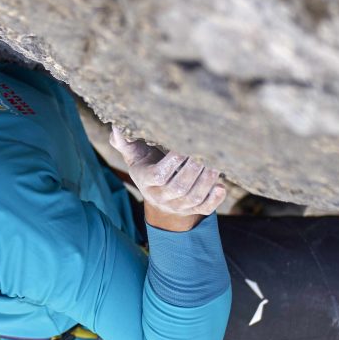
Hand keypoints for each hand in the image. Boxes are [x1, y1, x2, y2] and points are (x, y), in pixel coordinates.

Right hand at [110, 126, 232, 229]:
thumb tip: (116, 127)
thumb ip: (126, 142)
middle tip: (206, 151)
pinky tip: (222, 186)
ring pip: (194, 198)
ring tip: (216, 164)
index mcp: (146, 182)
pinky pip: (204, 209)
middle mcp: (160, 197)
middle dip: (194, 169)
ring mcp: (177, 207)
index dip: (173, 162)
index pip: (159, 176)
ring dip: (207, 181)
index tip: (184, 146)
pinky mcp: (192, 211)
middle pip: (179, 187)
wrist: (159, 196)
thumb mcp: (135, 156)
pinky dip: (215, 200)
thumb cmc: (148, 167)